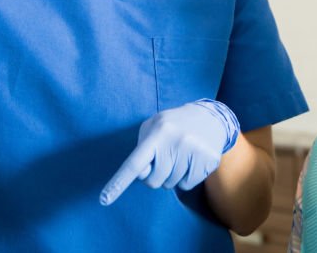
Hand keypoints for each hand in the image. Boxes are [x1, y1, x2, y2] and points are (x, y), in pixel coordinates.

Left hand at [100, 99, 239, 205]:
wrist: (211, 117)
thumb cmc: (174, 125)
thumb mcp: (154, 126)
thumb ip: (141, 150)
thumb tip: (140, 174)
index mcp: (159, 131)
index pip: (135, 163)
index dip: (118, 182)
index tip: (104, 199)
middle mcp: (177, 141)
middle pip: (153, 181)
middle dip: (156, 174)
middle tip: (165, 157)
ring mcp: (194, 151)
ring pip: (171, 184)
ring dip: (172, 175)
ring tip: (181, 155)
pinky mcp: (208, 161)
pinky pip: (187, 185)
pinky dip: (186, 178)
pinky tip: (191, 160)